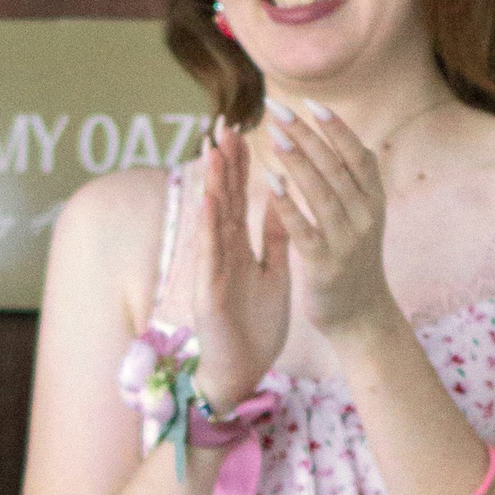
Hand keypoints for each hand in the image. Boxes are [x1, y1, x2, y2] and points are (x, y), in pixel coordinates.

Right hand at [177, 115, 289, 406]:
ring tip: (213, 152)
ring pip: (211, 222)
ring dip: (212, 186)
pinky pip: (211, 258)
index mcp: (237, 248)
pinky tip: (210, 204)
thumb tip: (284, 202)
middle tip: (222, 125)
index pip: (237, 197)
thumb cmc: (254, 324)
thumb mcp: (272, 273)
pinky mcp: (209, 294)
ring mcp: (212, 272)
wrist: (242, 369)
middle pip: (221, 201)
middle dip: (222, 163)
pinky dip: (209, 229)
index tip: (243, 130)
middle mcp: (220, 254)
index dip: (240, 164)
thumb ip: (274, 239)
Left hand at [262, 100, 390, 337]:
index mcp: (374, 202)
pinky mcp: (324, 265)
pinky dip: (286, 204)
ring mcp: (346, 241)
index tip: (310, 102)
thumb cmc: (354, 260)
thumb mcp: (364, 217)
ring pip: (320, 192)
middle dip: (306, 135)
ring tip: (273, 135)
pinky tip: (269, 182)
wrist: (360, 316)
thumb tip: (343, 136)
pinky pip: (303, 229)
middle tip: (277, 110)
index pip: (356, 155)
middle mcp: (365, 217)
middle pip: (335, 167)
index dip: (335, 128)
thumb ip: (354, 181)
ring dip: (296, 160)